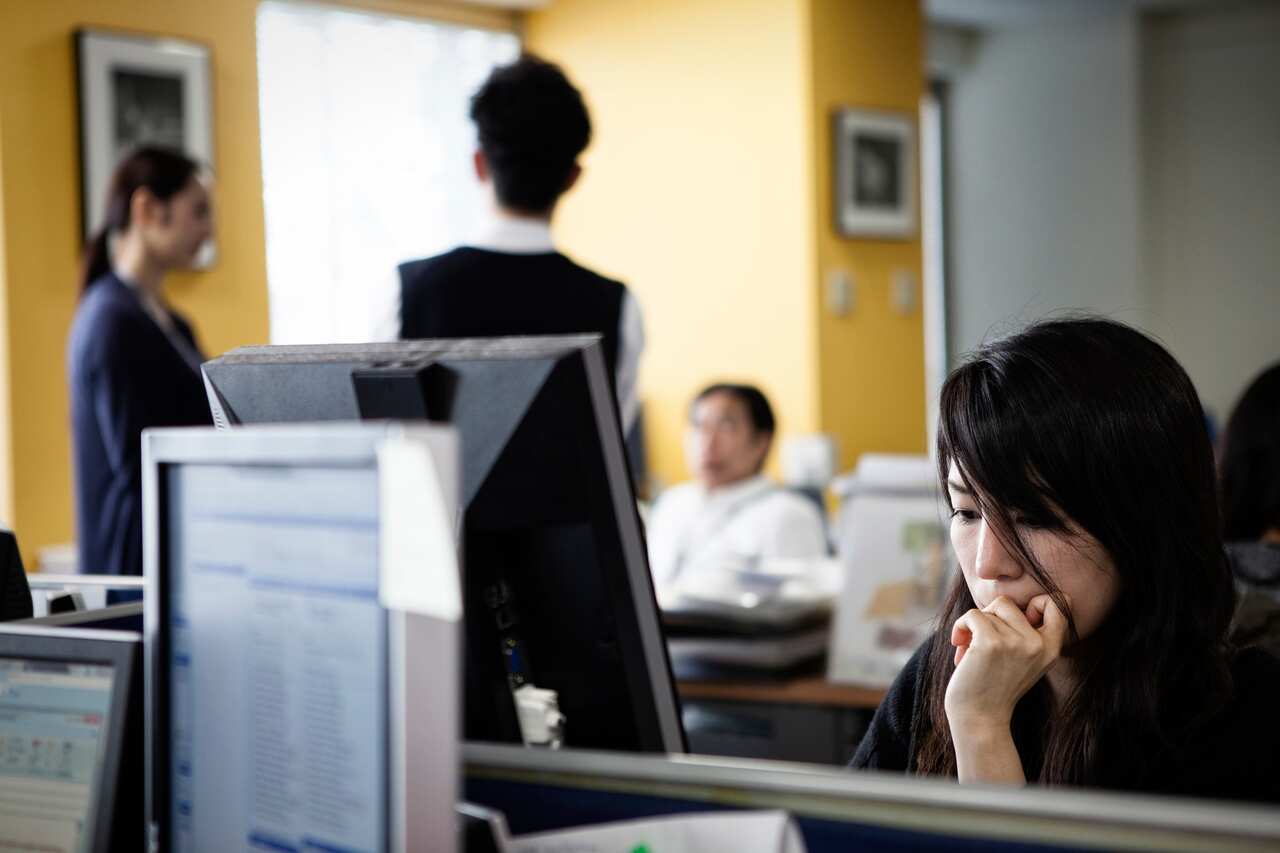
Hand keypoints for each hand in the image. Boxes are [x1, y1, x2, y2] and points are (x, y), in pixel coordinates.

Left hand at [944, 594, 1066, 730]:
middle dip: (989, 618)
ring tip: (969, 649)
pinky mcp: (990, 643)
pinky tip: (958, 644)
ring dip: (974, 626)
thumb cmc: (995, 686)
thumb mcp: (1025, 660)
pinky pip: (972, 615)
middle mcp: (1038, 644)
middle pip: (1009, 603)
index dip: (1036, 603)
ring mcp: (1015, 643)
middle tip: (982, 640)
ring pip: (989, 609)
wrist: (979, 718)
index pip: (1059, 603)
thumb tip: (1005, 602)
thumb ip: (1027, 634)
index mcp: (1052, 649)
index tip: (1016, 622)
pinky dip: (961, 626)